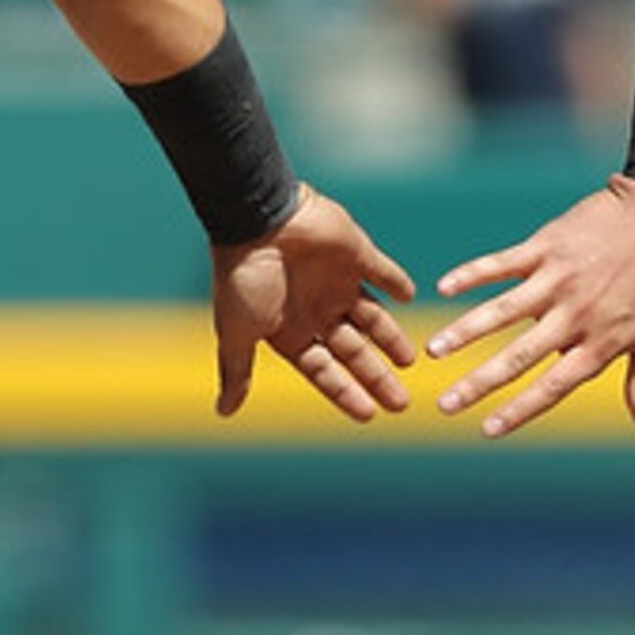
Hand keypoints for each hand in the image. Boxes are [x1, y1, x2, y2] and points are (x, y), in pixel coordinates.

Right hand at [209, 185, 420, 419]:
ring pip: (373, 318)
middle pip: (354, 350)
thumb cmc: (243, 277)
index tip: (370, 415)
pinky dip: (397, 283)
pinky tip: (411, 297)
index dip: (346, 392)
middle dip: (376, 376)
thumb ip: (237, 371)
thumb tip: (223, 412)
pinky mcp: (356, 253)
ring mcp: (337, 281)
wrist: (257, 219)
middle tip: (402, 402)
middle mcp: (316, 309)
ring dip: (391, 337)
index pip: (325, 370)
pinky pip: (383, 272)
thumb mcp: (237, 332)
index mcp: (290, 330)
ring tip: (411, 359)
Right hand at [425, 176, 634, 438]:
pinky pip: (503, 262)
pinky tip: (444, 286)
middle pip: (519, 356)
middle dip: (478, 383)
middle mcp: (575, 314)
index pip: (553, 386)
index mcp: (602, 342)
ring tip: (434, 352)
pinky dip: (473, 273)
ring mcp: (558, 277)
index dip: (520, 410)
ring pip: (503, 310)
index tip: (487, 431)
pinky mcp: (548, 245)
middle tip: (444, 405)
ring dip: (466, 331)